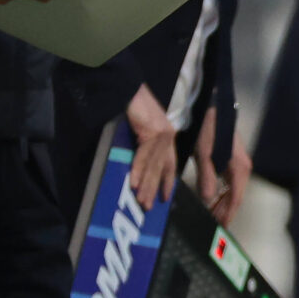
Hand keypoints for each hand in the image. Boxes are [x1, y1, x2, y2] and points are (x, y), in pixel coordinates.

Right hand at [124, 86, 178, 210]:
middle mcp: (168, 136)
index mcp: (167, 136)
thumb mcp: (142, 129)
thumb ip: (144, 145)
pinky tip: (133, 183)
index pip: (170, 164)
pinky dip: (138, 170)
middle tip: (149, 208)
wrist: (128, 89)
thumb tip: (138, 166)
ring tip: (141, 201)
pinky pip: (144, 155)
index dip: (167, 181)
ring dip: (146, 184)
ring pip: (153, 165)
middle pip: (162, 169)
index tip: (165, 198)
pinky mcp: (153, 131)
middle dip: (155, 189)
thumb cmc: (132, 107)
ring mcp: (162, 134)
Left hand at [192, 108, 249, 223]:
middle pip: (236, 196)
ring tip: (212, 212)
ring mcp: (239, 163)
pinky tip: (214, 196)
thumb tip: (207, 200)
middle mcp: (243, 167)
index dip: (228, 214)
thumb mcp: (204, 154)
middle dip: (225, 210)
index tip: (221, 227)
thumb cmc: (209, 129)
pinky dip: (222, 191)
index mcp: (240, 168)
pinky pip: (230, 181)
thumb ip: (206, 177)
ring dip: (223, 202)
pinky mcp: (233, 159)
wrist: (212, 108)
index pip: (236, 198)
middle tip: (213, 223)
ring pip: (233, 189)